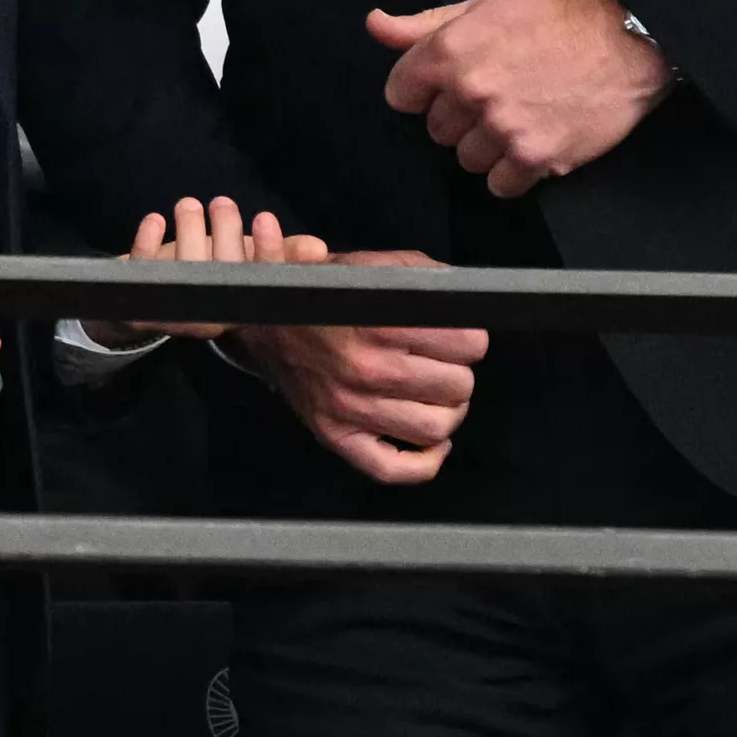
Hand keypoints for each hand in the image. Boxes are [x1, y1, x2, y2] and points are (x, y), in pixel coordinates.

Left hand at [79, 196, 329, 348]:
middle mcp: (214, 309)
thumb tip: (319, 249)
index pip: (265, 280)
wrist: (153, 295)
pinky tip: (156, 220)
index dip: (268, 251)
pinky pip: (145, 268)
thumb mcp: (250, 261)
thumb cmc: (213, 270)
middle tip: (222, 203)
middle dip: (225, 231)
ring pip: (187, 268)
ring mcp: (177, 304)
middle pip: (225, 272)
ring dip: (188, 229)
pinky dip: (149, 240)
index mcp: (246, 300)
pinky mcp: (142, 293)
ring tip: (188, 205)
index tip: (265, 217)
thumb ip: (283, 253)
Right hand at [238, 252, 487, 485]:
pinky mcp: (336, 436)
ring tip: (436, 393)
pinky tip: (432, 440)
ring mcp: (349, 409)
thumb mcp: (374, 266)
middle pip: (458, 387)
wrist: (265, 319)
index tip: (461, 334)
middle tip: (444, 361)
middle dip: (458, 370)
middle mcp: (365, 368)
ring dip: (448, 411)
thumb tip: (466, 297)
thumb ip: (424, 276)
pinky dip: (425, 462)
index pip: (466, 344)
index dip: (470, 336)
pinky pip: (394, 470)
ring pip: (436, 429)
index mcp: (379, 321)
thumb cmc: (329, 291)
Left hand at [368, 0, 674, 199]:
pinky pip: (499, 184)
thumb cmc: (552, 22)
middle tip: (496, 94)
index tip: (445, 86)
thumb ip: (422, 24)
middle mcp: (471, 91)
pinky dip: (513, 170)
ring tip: (517, 116)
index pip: (400, 94)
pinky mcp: (535, 158)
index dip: (422, 90)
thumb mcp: (482, 7)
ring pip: (465, 158)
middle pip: (435, 130)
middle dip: (459, 116)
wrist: (622, 44)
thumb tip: (375, 26)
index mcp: (449, 51)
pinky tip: (532, 140)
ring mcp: (503, 128)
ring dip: (486, 145)